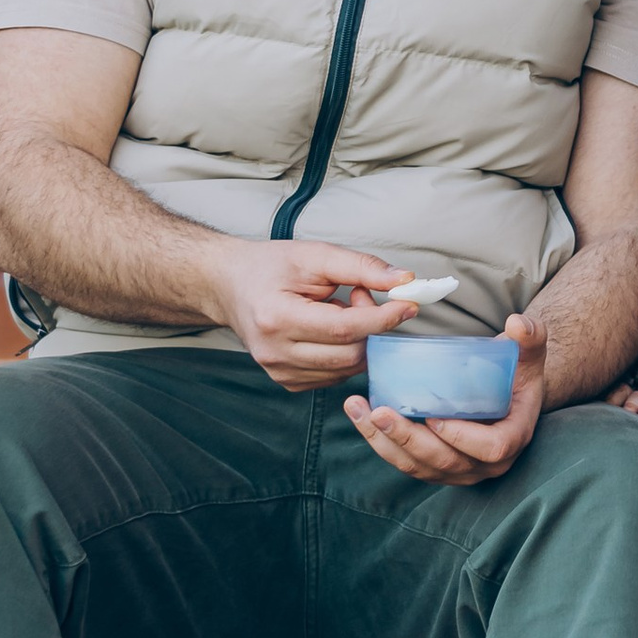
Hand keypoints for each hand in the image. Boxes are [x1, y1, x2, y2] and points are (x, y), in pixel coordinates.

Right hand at [207, 238, 428, 389]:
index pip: (345, 328)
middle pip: (349, 354)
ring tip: (340, 307)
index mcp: (277, 318)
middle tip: (361, 295)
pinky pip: (333, 376)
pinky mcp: (286, 382)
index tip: (408, 304)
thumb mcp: (315, 255)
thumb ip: (361, 267)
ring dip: (358, 340)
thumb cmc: (270, 267)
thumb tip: (404, 281)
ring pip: (345, 369)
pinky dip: (344, 352)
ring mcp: (279, 372)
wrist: (230, 285)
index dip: (382, 318)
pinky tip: (330, 329)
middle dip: (369, 326)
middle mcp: (275, 353)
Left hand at [344, 311, 549, 483]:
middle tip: (380, 412)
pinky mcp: (435, 464)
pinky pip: (405, 460)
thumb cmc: (518, 369)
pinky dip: (380, 441)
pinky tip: (360, 415)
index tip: (436, 418)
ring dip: (385, 442)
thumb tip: (517, 323)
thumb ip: (530, 335)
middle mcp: (485, 463)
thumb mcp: (529, 350)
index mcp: (513, 437)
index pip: (492, 448)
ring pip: (419, 466)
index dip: (463, 438)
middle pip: (445, 462)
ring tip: (360, 411)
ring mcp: (459, 468)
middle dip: (409, 440)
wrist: (507, 390)